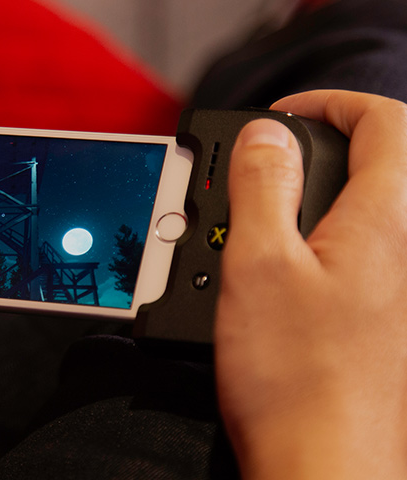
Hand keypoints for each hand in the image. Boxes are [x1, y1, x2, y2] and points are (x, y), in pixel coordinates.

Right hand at [216, 91, 406, 477]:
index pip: (387, 122)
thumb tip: (267, 134)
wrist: (323, 463)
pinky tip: (274, 268)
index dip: (333, 101)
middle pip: (382, 161)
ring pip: (364, 208)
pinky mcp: (379, 317)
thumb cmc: (295, 376)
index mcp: (386, 221)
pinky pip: (355, 250)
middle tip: (264, 162)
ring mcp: (396, 286)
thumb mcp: (258, 264)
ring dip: (314, 192)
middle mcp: (404, 249)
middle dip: (321, 144)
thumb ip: (263, 186)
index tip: (282, 114)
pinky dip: (316, 236)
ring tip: (257, 215)